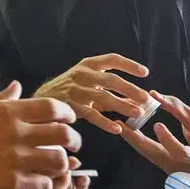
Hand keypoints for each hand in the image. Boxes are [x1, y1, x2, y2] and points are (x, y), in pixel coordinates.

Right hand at [0, 81, 81, 188]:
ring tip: (57, 168)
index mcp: (8, 111)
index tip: (68, 120)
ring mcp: (15, 159)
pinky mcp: (12, 184)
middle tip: (72, 146)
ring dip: (61, 165)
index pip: (53, 107)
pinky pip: (45, 185)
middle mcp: (16, 132)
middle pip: (63, 134)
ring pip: (59, 161)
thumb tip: (18, 85)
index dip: (67, 114)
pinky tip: (40, 185)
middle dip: (73, 140)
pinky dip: (47, 186)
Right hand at [34, 54, 152, 135]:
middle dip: (130, 89)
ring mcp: (75, 89)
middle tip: (146, 98)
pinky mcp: (70, 105)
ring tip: (138, 114)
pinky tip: (117, 129)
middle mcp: (82, 74)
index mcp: (89, 64)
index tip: (145, 73)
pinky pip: (91, 114)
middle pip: (110, 79)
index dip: (129, 65)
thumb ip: (112, 91)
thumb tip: (136, 101)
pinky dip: (105, 122)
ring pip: (103, 97)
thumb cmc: (72, 89)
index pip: (112, 59)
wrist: (43, 97)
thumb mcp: (90, 83)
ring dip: (122, 105)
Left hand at [120, 92, 189, 179]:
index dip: (168, 140)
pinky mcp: (165, 170)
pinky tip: (131, 133)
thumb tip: (156, 95)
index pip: (181, 153)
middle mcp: (184, 169)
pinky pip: (150, 156)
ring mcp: (173, 173)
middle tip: (123, 125)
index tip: (158, 125)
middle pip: (156, 156)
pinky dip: (139, 143)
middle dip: (136, 139)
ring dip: (134, 140)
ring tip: (123, 125)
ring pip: (149, 156)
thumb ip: (180, 110)